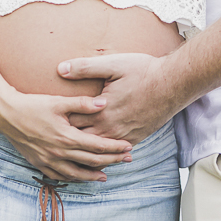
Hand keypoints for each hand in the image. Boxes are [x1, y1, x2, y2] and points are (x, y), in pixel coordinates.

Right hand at [0, 86, 133, 181]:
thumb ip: (82, 103)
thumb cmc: (32, 104)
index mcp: (67, 137)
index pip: (97, 146)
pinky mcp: (38, 163)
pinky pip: (59, 176)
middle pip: (91, 161)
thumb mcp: (58, 101)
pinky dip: (72, 178)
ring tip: (105, 176)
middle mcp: (59, 153)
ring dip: (93, 175)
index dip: (115, 147)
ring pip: (76, 173)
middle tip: (126, 160)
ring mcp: (48, 160)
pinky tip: (78, 177)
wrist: (5, 114)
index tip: (128, 146)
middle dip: (111, 161)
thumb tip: (104, 103)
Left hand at [58, 52, 177, 144]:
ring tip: (69, 151)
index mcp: (101, 110)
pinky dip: (104, 155)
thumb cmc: (143, 71)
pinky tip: (97, 156)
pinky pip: (116, 152)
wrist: (173, 84)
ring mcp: (124, 135)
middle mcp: (111, 127)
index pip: (71, 121)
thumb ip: (85, 68)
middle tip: (52, 138)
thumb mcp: (112, 64)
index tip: (47, 120)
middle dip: (67, 138)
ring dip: (84, 149)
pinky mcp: (136, 138)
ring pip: (98, 150)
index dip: (58, 121)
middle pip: (82, 139)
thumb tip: (60, 69)